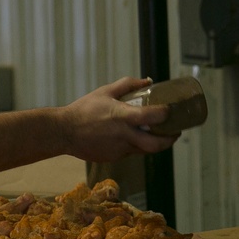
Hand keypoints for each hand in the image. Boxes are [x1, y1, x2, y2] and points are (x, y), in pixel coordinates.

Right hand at [61, 77, 178, 162]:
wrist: (64, 132)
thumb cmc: (83, 110)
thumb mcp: (104, 92)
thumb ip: (127, 85)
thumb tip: (147, 81)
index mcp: (122, 117)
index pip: (153, 117)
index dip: (166, 114)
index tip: (170, 110)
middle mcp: (124, 135)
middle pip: (156, 144)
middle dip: (170, 140)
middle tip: (174, 132)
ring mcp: (119, 149)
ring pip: (144, 150)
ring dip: (154, 143)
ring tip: (156, 134)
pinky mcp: (113, 157)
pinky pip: (130, 152)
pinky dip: (134, 145)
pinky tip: (130, 137)